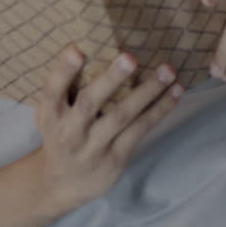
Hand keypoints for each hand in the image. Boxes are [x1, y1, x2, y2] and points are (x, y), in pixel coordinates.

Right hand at [33, 45, 182, 209]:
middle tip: (130, 57)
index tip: (77, 49)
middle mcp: (69, 131)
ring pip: (122, 116)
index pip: (52, 90)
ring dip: (147, 92)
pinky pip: (140, 130)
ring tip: (167, 71)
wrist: (62, 184)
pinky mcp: (116, 157)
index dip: (64, 70)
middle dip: (111, 79)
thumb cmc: (62, 133)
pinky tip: (175, 93)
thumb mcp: (52, 113)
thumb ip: (67, 87)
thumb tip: (97, 43)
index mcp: (50, 114)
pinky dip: (159, 110)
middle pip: (90, 102)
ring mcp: (93, 146)